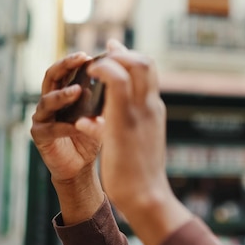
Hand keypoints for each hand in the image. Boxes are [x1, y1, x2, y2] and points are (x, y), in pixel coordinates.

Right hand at [30, 52, 104, 222]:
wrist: (83, 166)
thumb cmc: (94, 135)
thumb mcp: (106, 111)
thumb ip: (111, 93)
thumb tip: (127, 71)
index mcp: (67, 90)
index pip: (69, 68)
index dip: (79, 59)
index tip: (94, 53)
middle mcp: (52, 100)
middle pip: (53, 75)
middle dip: (66, 65)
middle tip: (82, 59)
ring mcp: (44, 117)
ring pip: (47, 100)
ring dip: (64, 95)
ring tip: (78, 91)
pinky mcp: (41, 136)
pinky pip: (51, 127)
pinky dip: (66, 126)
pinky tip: (79, 126)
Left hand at [76, 39, 192, 244]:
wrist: (146, 193)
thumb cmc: (140, 175)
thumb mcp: (136, 145)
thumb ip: (125, 128)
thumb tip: (99, 121)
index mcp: (154, 112)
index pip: (149, 75)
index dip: (132, 59)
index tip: (114, 52)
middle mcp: (151, 106)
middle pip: (146, 62)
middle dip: (125, 51)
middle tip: (105, 51)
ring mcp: (141, 110)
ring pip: (134, 64)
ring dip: (113, 56)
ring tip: (95, 62)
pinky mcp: (126, 118)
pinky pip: (116, 80)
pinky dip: (103, 69)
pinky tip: (90, 73)